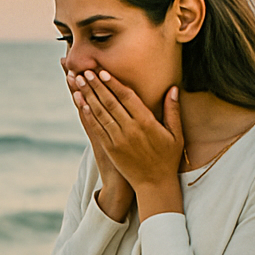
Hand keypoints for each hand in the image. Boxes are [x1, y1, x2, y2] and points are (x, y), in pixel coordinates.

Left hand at [72, 71, 183, 219]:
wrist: (154, 184)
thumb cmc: (167, 158)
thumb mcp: (176, 135)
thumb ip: (172, 111)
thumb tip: (173, 89)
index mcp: (146, 123)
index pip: (127, 97)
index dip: (113, 83)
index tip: (102, 71)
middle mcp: (130, 129)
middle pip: (110, 102)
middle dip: (95, 85)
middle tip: (83, 70)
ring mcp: (118, 139)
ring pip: (100, 113)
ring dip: (87, 96)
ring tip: (78, 82)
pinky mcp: (110, 149)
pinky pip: (97, 128)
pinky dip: (88, 115)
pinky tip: (81, 103)